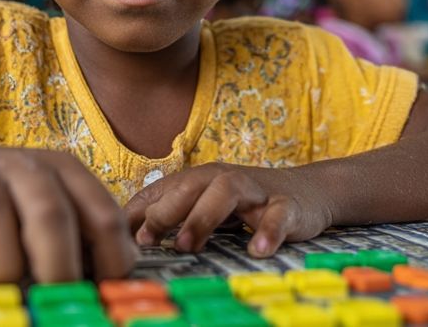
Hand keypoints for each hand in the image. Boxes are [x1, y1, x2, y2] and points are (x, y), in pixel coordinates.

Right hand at [0, 147, 135, 285]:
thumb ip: (80, 235)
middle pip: (50, 214)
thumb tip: (113, 285)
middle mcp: (19, 167)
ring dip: (5, 267)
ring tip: (7, 290)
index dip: (111, 259)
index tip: (106, 292)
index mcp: (61, 169)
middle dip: (59, 267)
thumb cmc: (3, 202)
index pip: (102, 213)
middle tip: (55, 300)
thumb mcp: (46, 205)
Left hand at [124, 163, 333, 257]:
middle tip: (148, 239)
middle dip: (166, 211)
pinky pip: (277, 215)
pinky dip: (267, 231)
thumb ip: (171, 215)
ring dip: (204, 217)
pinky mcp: (286, 205)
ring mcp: (256, 190)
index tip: (119, 235)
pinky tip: (257, 249)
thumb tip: (126, 237)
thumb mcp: (206, 204)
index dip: (140, 211)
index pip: (163, 189)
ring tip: (189, 244)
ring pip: (227, 192)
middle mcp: (224, 178)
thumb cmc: (247, 203)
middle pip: (190, 186)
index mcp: (201, 179)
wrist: (308, 192)